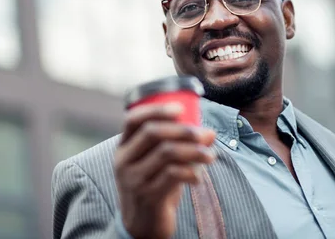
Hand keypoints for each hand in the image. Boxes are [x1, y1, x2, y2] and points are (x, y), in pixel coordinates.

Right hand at [114, 103, 216, 238]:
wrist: (142, 226)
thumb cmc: (153, 186)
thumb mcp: (155, 164)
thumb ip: (175, 146)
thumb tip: (209, 132)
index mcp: (123, 147)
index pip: (134, 119)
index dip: (157, 109)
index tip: (180, 107)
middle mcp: (124, 161)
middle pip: (153, 133)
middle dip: (184, 130)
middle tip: (206, 135)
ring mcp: (134, 179)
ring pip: (167, 153)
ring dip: (194, 151)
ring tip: (210, 155)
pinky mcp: (147, 196)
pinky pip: (172, 175)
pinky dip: (191, 172)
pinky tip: (199, 177)